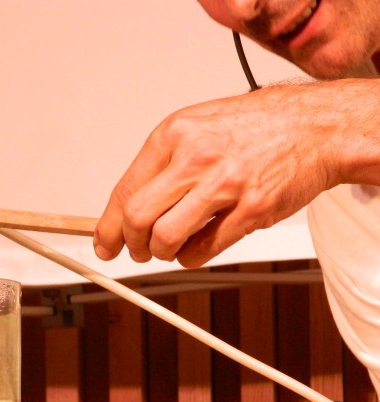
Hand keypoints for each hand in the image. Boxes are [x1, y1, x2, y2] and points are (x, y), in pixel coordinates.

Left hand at [93, 82, 354, 267]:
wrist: (315, 126)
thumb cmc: (254, 129)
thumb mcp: (196, 128)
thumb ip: (161, 165)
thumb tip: (125, 207)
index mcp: (174, 134)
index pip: (125, 191)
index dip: (108, 227)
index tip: (104, 244)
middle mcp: (196, 157)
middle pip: (138, 218)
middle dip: (132, 244)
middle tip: (138, 251)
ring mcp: (226, 183)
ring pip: (166, 238)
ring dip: (161, 253)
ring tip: (169, 248)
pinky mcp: (252, 208)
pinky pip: (204, 249)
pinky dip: (191, 257)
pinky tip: (196, 246)